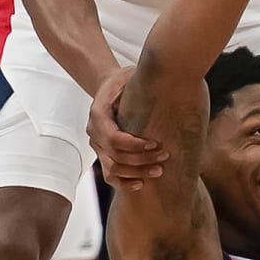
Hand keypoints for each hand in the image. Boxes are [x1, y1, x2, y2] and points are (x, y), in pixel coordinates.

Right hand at [88, 66, 164, 188]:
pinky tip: (140, 184)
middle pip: (116, 156)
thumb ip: (138, 82)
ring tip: (159, 171)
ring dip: (136, 173)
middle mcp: (94, 132)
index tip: (156, 144)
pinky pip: (109, 174)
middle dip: (142, 160)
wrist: (108, 85)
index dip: (136, 146)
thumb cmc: (123, 80)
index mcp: (98, 114)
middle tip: (165, 157)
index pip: (115, 138)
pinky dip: (124, 182)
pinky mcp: (103, 153)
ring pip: (112, 168)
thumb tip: (163, 82)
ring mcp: (97, 145)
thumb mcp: (129, 74)